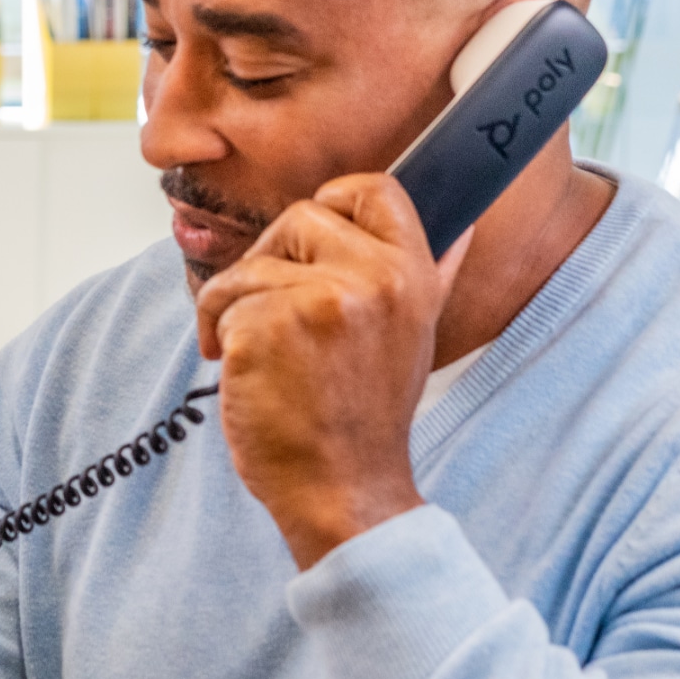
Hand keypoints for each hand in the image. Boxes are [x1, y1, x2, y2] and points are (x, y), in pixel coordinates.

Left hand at [194, 174, 470, 569]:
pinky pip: (221, 300)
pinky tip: (240, 371)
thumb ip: (431, 275)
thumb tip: (462, 223)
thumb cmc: (362, 419)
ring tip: (254, 353)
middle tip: (271, 313)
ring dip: (233, 305)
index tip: (309, 243)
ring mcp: (321, 300)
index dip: (333, 202)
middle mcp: (375, 279)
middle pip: (298, 217)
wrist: (341, 488)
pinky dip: (216, 333)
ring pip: (250, 263)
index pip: (373, 189)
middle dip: (270, 261)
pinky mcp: (268, 324)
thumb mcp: (413, 337)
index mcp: (412, 276)